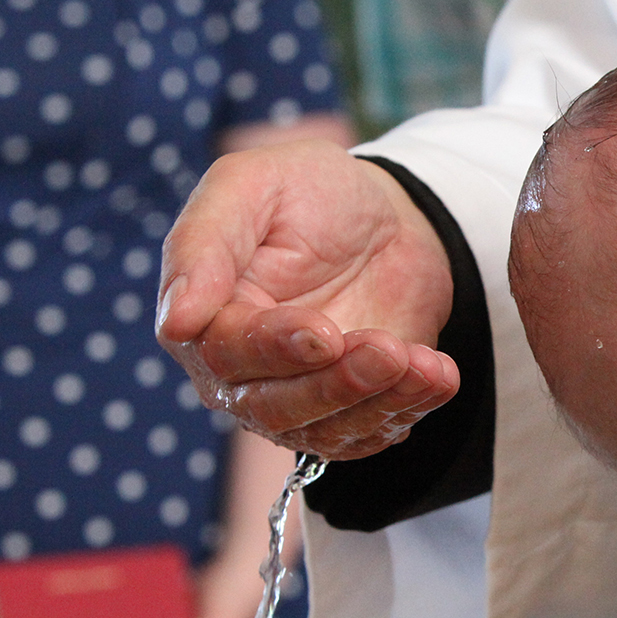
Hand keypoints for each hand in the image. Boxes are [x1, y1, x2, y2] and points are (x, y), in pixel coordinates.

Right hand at [157, 139, 461, 458]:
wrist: (382, 217)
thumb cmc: (306, 193)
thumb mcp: (250, 186)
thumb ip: (203, 243)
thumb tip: (178, 320)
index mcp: (207, 319)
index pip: (227, 354)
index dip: (275, 349)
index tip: (323, 332)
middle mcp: (244, 374)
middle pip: (275, 408)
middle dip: (337, 384)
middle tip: (387, 349)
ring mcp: (300, 399)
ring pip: (328, 430)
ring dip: (381, 401)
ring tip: (424, 364)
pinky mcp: (352, 410)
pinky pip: (374, 431)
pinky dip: (411, 409)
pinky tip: (438, 376)